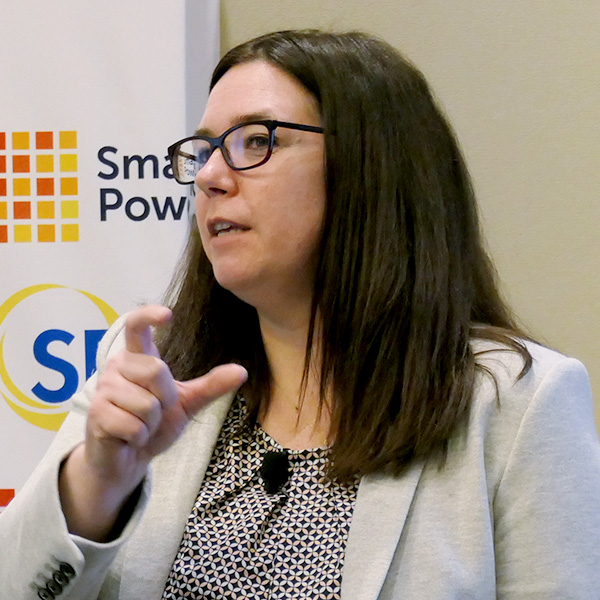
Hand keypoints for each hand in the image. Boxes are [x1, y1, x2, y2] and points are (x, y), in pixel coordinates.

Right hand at [59, 305, 246, 539]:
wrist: (129, 458)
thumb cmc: (153, 423)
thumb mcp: (187, 402)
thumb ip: (211, 385)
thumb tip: (242, 371)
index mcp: (138, 357)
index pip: (136, 325)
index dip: (148, 316)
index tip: (167, 314)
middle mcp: (117, 366)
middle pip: (155, 370)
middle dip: (165, 399)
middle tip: (156, 411)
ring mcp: (104, 389)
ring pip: (146, 403)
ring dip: (150, 423)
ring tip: (139, 425)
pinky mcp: (96, 415)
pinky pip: (133, 425)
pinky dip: (140, 437)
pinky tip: (129, 437)